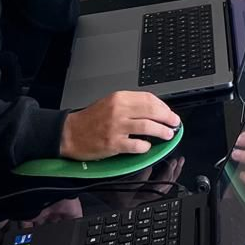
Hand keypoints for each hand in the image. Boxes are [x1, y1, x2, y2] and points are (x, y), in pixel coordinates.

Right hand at [60, 91, 179, 160]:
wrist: (69, 133)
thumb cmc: (90, 120)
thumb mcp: (110, 103)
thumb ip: (130, 104)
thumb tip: (154, 110)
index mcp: (119, 98)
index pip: (149, 99)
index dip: (163, 107)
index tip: (169, 112)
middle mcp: (119, 110)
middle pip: (152, 111)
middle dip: (168, 118)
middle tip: (175, 123)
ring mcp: (116, 127)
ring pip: (148, 127)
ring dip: (162, 132)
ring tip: (168, 134)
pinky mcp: (113, 144)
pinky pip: (137, 145)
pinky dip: (145, 146)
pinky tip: (147, 146)